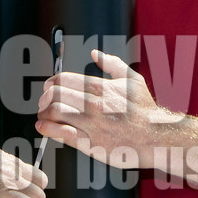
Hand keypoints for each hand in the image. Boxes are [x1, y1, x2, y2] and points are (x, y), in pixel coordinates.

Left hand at [35, 50, 181, 168]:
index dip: (51, 82)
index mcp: (100, 87)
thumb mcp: (132, 80)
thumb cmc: (145, 110)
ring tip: (42, 116)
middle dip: (44, 98)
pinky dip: (47, 129)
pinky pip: (61, 133)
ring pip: (54, 112)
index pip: (63, 79)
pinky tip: (44, 127)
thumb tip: (95, 54)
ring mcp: (90, 124)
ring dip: (43, 113)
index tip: (48, 87)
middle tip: (42, 103)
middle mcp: (93, 104)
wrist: (155, 137)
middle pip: (55, 94)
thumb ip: (112, 64)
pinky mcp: (90, 143)